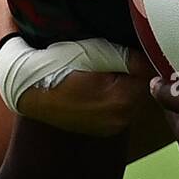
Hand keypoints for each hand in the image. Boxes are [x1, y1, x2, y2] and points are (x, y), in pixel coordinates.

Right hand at [18, 50, 152, 136]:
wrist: (30, 90)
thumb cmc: (60, 66)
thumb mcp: (95, 52)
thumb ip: (126, 56)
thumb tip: (148, 54)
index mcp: (121, 99)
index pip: (148, 75)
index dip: (141, 58)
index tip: (131, 48)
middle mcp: (119, 119)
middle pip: (141, 89)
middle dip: (134, 73)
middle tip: (115, 58)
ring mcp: (110, 128)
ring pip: (130, 100)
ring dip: (125, 85)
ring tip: (103, 72)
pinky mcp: (100, 130)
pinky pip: (118, 110)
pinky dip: (114, 97)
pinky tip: (97, 85)